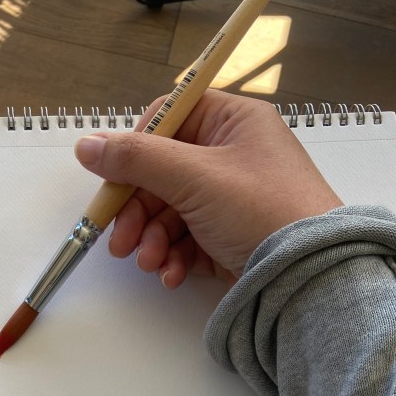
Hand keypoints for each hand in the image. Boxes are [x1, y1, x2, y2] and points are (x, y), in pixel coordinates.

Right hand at [74, 89, 342, 287]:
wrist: (308, 274)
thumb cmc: (263, 210)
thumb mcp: (194, 176)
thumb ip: (136, 159)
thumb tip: (87, 145)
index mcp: (233, 122)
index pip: (169, 120)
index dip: (136, 149)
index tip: (115, 180)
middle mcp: (232, 156)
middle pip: (162, 173)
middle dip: (138, 211)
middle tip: (120, 242)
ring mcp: (231, 199)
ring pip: (170, 212)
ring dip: (152, 239)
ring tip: (150, 263)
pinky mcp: (229, 236)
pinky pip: (187, 240)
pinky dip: (173, 257)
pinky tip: (172, 274)